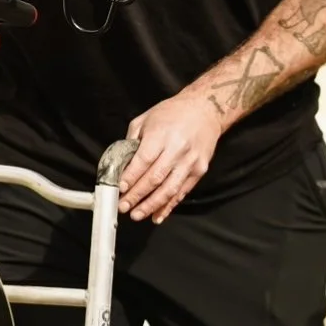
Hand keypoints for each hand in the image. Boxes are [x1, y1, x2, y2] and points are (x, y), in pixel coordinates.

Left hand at [119, 94, 221, 222]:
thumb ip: (132, 141)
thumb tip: (121, 165)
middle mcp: (177, 150)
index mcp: (161, 135)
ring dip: (152, 205)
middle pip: (155, 178)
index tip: (119, 189)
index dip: (131, 177)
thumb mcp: (145, 119)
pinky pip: (182, 192)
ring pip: (169, 189)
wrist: (205, 110)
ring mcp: (190, 162)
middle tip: (123, 206)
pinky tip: (157, 215)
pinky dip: (169, 206)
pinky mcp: (199, 170)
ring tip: (137, 214)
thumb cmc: (171, 113)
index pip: (144, 161)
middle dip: (137, 195)